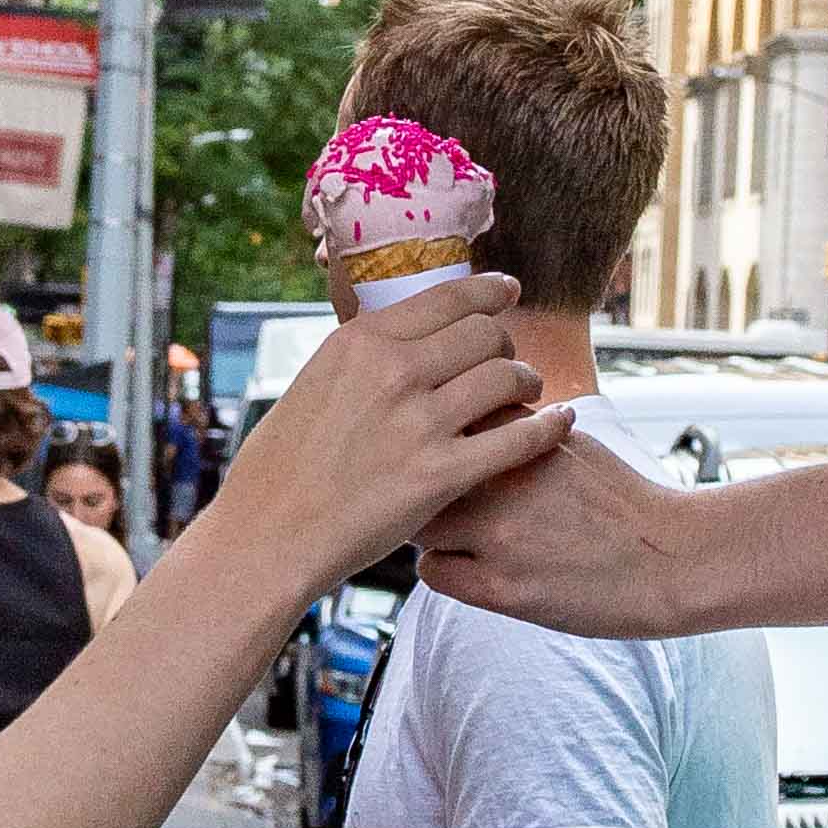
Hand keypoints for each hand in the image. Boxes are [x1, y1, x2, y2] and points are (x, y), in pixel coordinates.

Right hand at [218, 270, 556, 583]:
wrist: (267, 535)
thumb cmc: (280, 470)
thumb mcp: (313, 385)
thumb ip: (362, 361)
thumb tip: (397, 341)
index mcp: (360, 343)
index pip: (445, 297)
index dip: (488, 291)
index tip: (507, 292)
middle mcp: (393, 370)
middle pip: (484, 333)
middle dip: (506, 344)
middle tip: (510, 361)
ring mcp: (419, 422)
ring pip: (506, 376)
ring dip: (528, 381)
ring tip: (532, 393)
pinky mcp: (440, 474)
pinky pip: (518, 437)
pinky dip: (548, 427)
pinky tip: (561, 424)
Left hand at [417, 424, 706, 636]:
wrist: (671, 561)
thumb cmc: (622, 502)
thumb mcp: (570, 445)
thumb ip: (516, 433)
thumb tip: (470, 421)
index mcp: (524, 439)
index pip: (443, 420)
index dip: (435, 437)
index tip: (441, 451)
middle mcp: (505, 481)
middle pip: (419, 469)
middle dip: (420, 480)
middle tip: (432, 494)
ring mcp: (500, 537)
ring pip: (418, 523)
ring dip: (428, 526)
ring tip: (454, 533)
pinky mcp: (501, 589)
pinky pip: (432, 571)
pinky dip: (444, 566)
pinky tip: (469, 565)